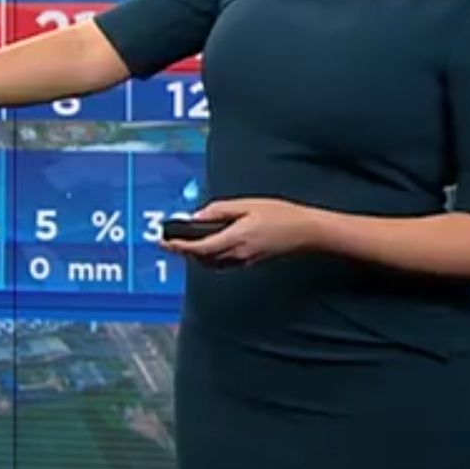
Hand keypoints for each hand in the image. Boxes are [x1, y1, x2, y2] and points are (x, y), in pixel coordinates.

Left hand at [161, 197, 322, 264]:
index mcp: (235, 238)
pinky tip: (208, 245)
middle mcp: (237, 254)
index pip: (199, 248)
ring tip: (184, 242)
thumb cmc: (280, 215)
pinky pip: (222, 263)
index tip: (164, 242)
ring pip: (210, 263)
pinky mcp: (249, 261)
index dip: (178, 246)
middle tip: (169, 241)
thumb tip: (197, 216)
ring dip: (195, 255)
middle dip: (184, 251)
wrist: (306, 231)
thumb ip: (219, 211)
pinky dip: (209, 256)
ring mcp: (243, 260)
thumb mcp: (247, 205)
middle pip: (201, 258)